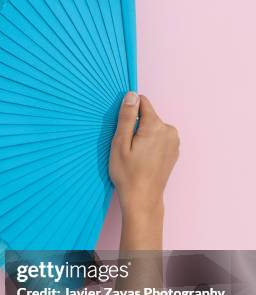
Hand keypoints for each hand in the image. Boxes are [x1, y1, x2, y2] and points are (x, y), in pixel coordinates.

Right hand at [109, 93, 178, 219]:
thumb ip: (127, 117)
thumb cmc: (128, 174)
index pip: (142, 102)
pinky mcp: (174, 151)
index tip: (124, 129)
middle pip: (148, 116)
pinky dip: (151, 144)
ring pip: (154, 127)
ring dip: (144, 135)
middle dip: (136, 126)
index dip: (130, 112)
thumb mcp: (120, 143)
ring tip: (136, 155)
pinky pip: (160, 138)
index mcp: (155, 126)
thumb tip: (131, 95)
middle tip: (128, 147)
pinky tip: (144, 159)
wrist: (143, 199)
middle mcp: (169, 130)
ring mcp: (174, 142)